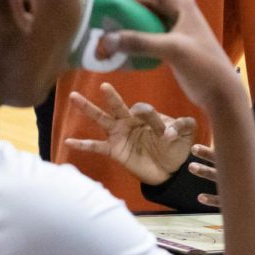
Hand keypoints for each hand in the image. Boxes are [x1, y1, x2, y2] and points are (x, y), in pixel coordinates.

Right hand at [63, 83, 196, 185]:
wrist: (169, 169)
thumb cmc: (176, 146)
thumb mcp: (186, 134)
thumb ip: (185, 126)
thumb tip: (174, 130)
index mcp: (146, 115)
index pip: (144, 111)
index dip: (155, 121)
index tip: (169, 134)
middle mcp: (129, 121)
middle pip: (118, 105)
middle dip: (111, 96)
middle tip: (104, 85)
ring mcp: (119, 135)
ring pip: (101, 118)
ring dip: (88, 108)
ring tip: (73, 96)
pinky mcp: (114, 150)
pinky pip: (96, 146)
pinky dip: (83, 144)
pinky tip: (69, 141)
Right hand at [98, 0, 245, 112]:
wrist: (221, 92)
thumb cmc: (204, 65)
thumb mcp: (173, 50)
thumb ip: (140, 42)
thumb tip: (106, 39)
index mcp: (178, 1)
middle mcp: (173, 8)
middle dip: (113, 1)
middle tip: (88, 8)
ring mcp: (169, 25)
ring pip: (137, 16)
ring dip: (118, 21)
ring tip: (94, 27)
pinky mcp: (166, 42)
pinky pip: (140, 33)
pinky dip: (126, 37)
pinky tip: (111, 45)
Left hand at [187, 143, 254, 207]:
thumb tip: (241, 139)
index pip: (238, 147)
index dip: (222, 142)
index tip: (214, 136)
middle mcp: (253, 170)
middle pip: (227, 161)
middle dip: (209, 155)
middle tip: (194, 149)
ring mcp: (249, 187)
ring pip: (224, 180)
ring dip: (206, 173)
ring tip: (192, 167)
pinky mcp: (248, 201)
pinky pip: (227, 202)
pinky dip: (213, 200)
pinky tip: (201, 197)